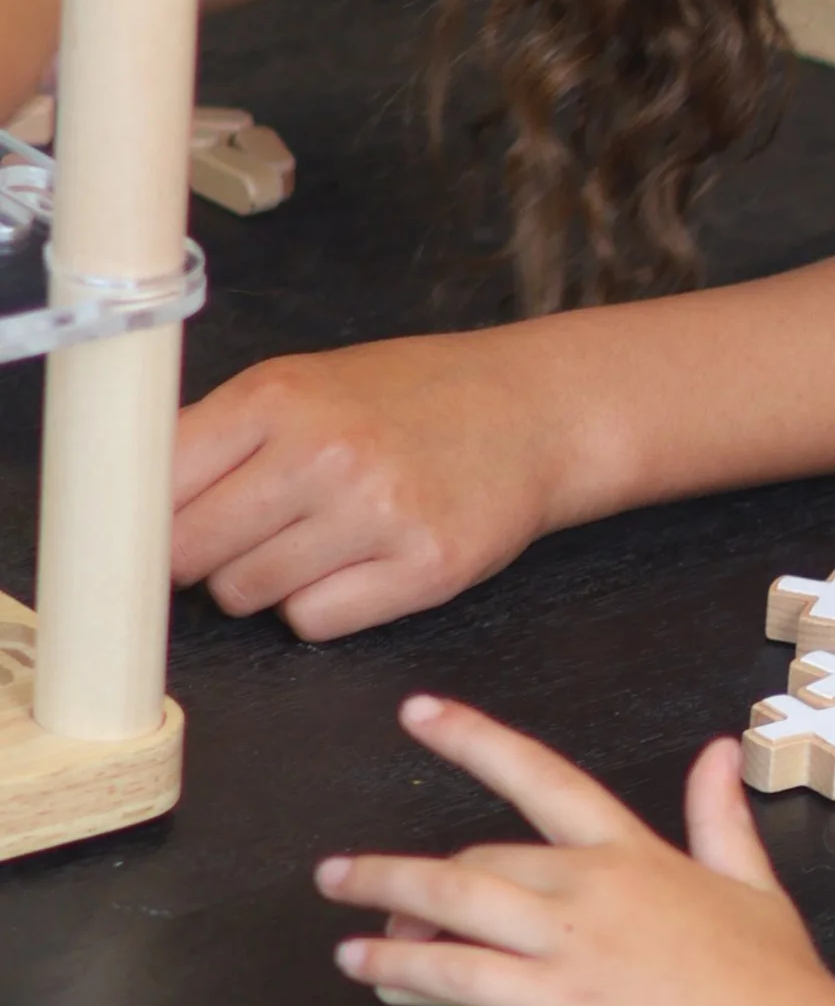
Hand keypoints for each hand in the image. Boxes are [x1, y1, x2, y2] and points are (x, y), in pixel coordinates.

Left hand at [173, 331, 574, 637]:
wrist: (531, 412)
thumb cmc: (409, 399)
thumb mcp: (307, 383)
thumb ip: (223, 435)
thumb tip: (131, 511)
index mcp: (280, 395)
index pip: (157, 483)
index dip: (144, 520)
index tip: (145, 536)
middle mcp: (325, 451)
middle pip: (191, 552)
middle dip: (200, 558)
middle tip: (236, 539)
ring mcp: (377, 513)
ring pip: (248, 594)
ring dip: (261, 583)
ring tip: (309, 542)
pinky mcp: (423, 569)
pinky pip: (313, 622)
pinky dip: (317, 607)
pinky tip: (351, 565)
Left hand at [319, 697, 834, 1005]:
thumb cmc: (784, 987)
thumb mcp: (755, 886)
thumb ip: (720, 819)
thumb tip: (717, 749)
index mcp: (639, 854)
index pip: (543, 777)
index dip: (474, 740)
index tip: (418, 712)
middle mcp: (596, 884)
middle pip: (481, 859)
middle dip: (414, 872)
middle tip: (364, 886)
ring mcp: (574, 943)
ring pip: (454, 901)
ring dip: (385, 899)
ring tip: (340, 905)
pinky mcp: (558, 1005)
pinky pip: (457, 973)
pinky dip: (401, 965)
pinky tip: (366, 966)